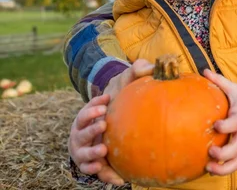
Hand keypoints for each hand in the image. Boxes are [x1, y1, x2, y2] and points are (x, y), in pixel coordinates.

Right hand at [68, 59, 153, 183]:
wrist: (113, 129)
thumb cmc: (119, 105)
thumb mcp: (124, 88)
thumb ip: (135, 74)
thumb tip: (149, 65)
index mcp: (87, 118)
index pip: (85, 112)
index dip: (92, 106)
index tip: (106, 100)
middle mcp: (82, 135)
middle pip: (81, 132)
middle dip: (90, 128)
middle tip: (104, 123)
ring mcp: (86, 151)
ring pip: (84, 154)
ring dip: (92, 152)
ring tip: (104, 149)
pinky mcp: (95, 165)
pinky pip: (99, 173)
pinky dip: (106, 175)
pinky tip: (119, 179)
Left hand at [203, 69, 236, 175]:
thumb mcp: (235, 89)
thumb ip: (219, 81)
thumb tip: (203, 70)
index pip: (235, 124)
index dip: (225, 127)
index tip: (215, 125)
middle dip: (224, 153)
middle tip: (210, 151)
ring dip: (224, 168)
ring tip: (209, 168)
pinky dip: (227, 170)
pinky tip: (213, 169)